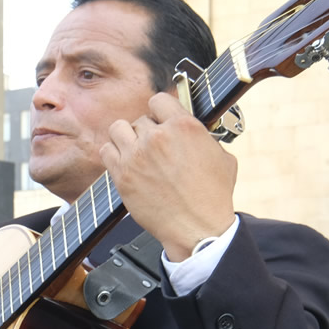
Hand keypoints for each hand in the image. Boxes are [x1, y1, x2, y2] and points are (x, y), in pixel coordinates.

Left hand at [100, 92, 236, 260]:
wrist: (196, 228)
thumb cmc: (212, 196)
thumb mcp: (222, 157)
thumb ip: (203, 137)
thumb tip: (195, 130)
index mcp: (184, 127)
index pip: (159, 100)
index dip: (160, 110)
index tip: (161, 120)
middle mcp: (157, 137)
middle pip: (140, 119)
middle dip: (146, 131)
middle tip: (153, 147)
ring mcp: (136, 155)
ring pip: (117, 129)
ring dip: (125, 137)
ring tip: (135, 150)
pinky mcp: (122, 175)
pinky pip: (106, 151)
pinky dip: (113, 154)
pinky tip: (124, 162)